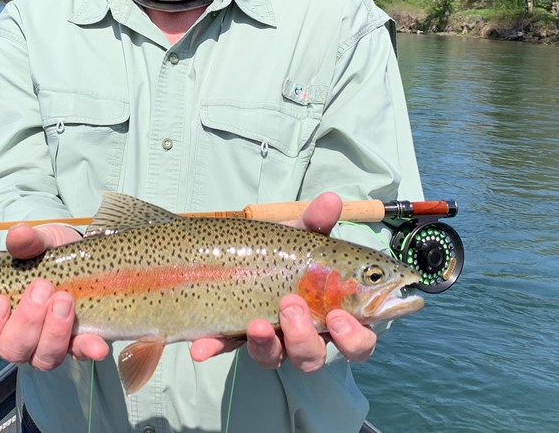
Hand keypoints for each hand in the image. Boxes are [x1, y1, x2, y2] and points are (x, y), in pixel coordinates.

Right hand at [0, 223, 110, 369]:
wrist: (82, 259)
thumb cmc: (46, 256)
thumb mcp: (37, 244)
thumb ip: (27, 242)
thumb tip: (18, 234)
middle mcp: (16, 339)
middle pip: (10, 350)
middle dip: (26, 321)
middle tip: (42, 288)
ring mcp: (46, 346)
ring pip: (42, 358)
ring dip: (53, 332)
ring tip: (65, 299)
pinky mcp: (75, 344)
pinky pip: (79, 353)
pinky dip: (87, 349)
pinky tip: (98, 345)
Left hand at [190, 192, 377, 369]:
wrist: (242, 252)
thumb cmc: (285, 251)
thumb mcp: (299, 236)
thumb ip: (315, 222)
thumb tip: (331, 200)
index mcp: (333, 315)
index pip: (357, 339)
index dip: (354, 336)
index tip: (339, 315)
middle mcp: (305, 335)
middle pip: (316, 357)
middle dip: (304, 337)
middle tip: (290, 305)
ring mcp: (269, 339)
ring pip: (276, 359)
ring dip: (267, 345)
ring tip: (256, 323)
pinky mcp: (235, 338)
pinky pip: (226, 348)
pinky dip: (215, 347)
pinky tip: (201, 347)